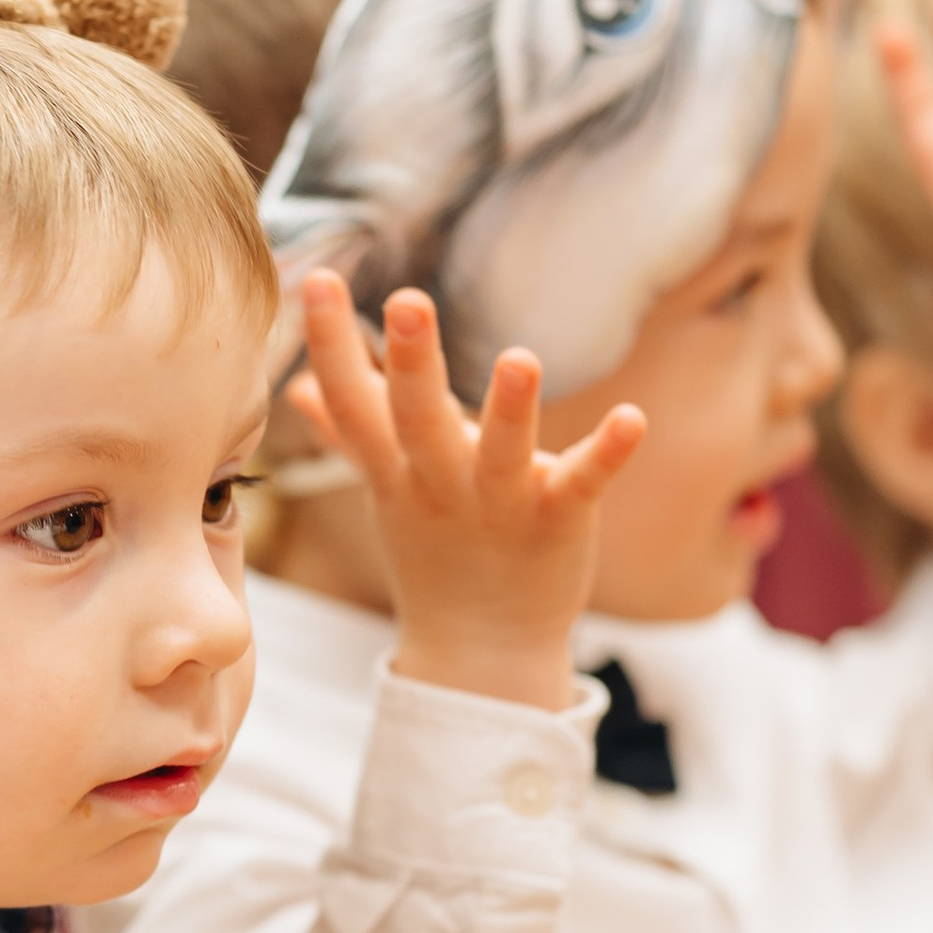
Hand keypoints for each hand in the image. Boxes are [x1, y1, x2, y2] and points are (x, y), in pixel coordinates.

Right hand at [300, 274, 642, 710]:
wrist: (482, 652)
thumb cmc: (435, 555)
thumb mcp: (386, 491)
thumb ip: (347, 432)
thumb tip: (299, 388)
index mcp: (396, 472)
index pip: (354, 402)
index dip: (333, 343)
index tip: (318, 280)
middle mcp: (440, 486)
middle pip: (417, 421)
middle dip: (411, 363)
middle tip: (408, 301)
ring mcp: (500, 506)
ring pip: (502, 454)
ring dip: (511, 409)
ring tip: (520, 358)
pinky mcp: (558, 521)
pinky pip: (583, 483)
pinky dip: (608, 453)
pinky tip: (633, 419)